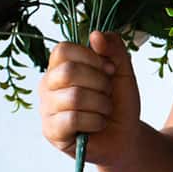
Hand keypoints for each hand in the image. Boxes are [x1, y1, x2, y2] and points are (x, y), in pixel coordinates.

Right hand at [37, 31, 141, 164]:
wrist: (126, 136)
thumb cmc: (119, 102)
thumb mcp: (123, 71)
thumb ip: (114, 48)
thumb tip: (95, 35)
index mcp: (60, 66)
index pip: (63, 49)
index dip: (92, 58)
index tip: (109, 70)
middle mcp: (47, 85)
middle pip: (68, 72)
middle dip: (99, 83)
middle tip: (107, 94)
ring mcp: (46, 109)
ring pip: (74, 97)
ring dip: (101, 105)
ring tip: (104, 111)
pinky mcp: (51, 132)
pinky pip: (72, 120)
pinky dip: (95, 121)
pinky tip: (98, 124)